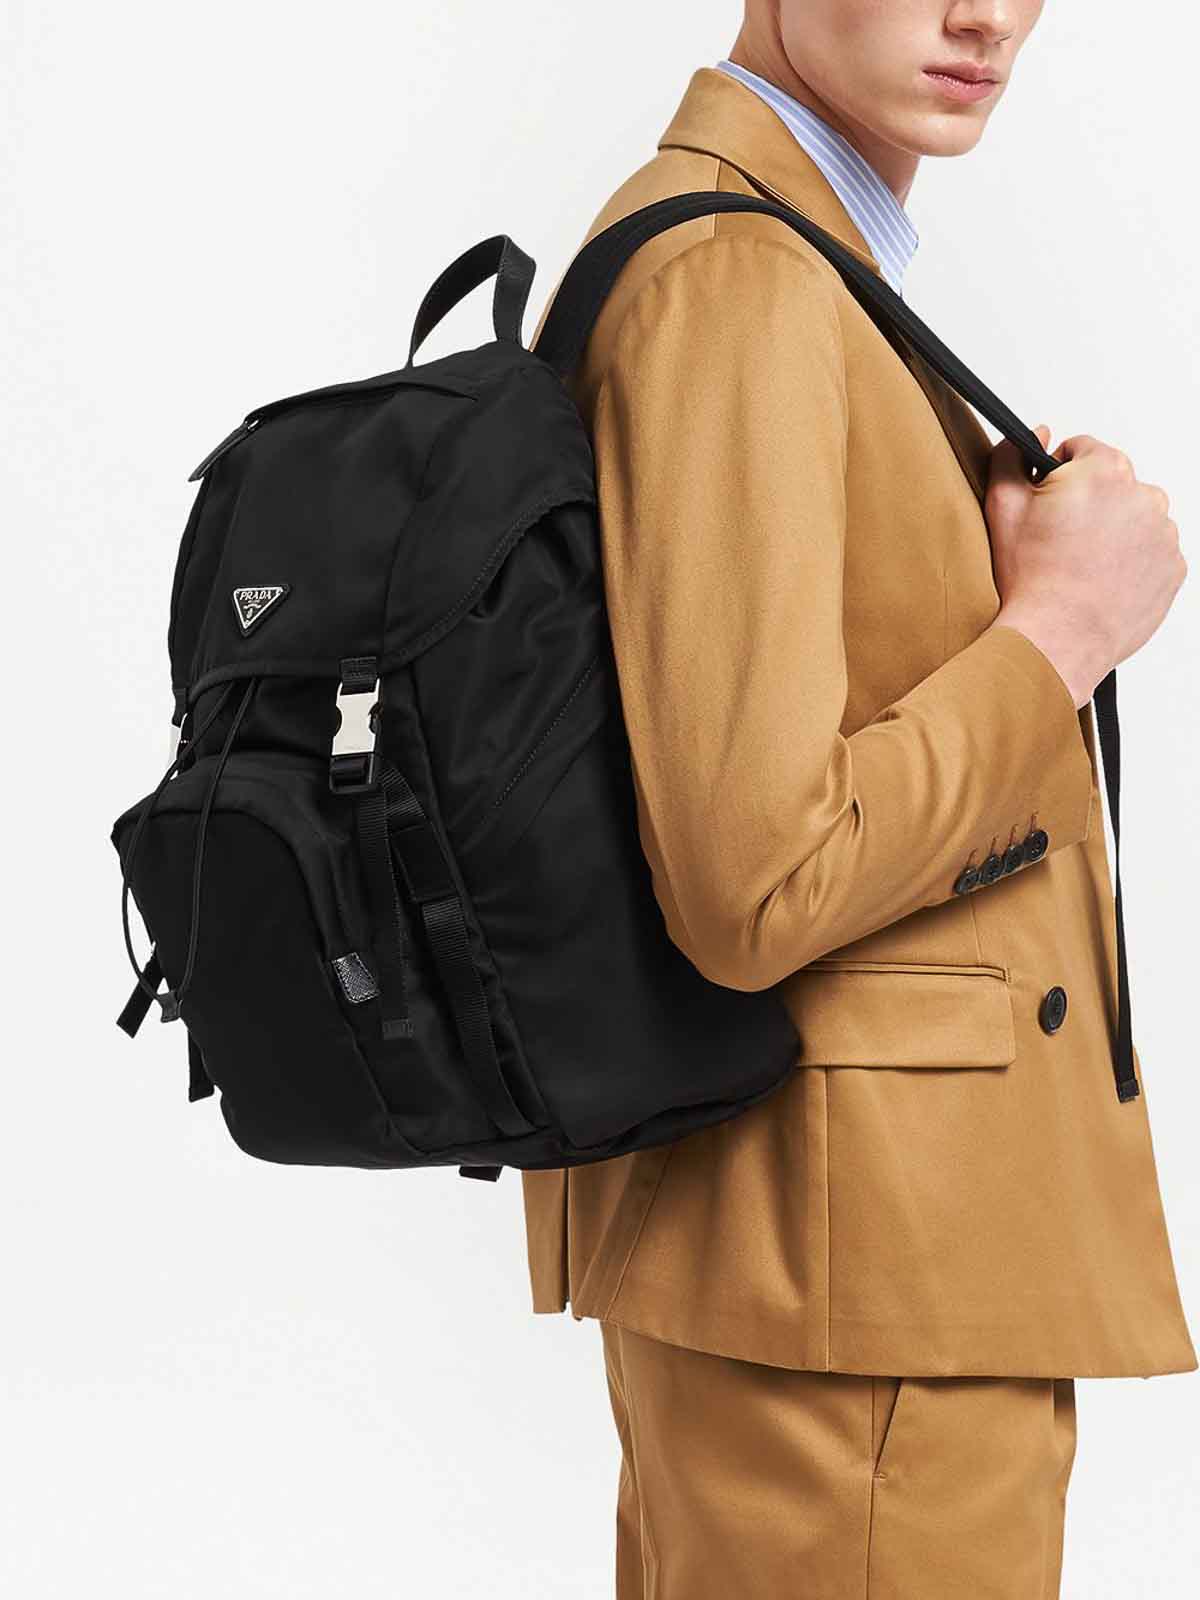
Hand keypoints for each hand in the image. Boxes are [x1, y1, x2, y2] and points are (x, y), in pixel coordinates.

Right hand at [984, 424, 1186, 707]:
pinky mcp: (1172, 568)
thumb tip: (1035, 434)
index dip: (1058, 471)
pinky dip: (1132, 560)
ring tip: (1082, 562)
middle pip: (1114, 483)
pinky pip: (1152, 552)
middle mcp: (1143, 496)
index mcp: (1103, 472)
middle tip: (1060, 538)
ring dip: (1114, 529)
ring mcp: (1163, 534)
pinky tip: (1102, 579)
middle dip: (1089, 501)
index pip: (1084, 448)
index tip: (1049, 499)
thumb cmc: (1031, 578)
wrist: (1057, 639)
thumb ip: (1011, 456)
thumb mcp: (1002, 507)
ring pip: (1136, 516)